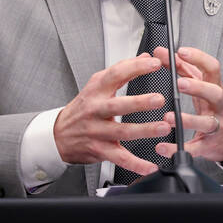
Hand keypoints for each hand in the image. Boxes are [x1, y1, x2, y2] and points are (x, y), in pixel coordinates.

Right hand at [53, 54, 171, 175]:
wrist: (59, 135)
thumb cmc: (83, 109)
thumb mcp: (98, 86)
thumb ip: (122, 71)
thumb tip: (144, 57)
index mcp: (97, 91)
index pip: (115, 75)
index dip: (134, 68)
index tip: (154, 63)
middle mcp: (96, 110)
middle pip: (117, 105)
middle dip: (139, 102)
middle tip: (159, 99)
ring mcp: (97, 131)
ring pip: (122, 132)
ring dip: (144, 130)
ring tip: (163, 127)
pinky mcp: (100, 150)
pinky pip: (120, 158)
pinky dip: (136, 164)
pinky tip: (151, 166)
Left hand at [153, 46, 222, 163]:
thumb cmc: (217, 109)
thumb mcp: (204, 87)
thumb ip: (183, 69)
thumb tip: (161, 52)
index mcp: (215, 89)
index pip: (212, 69)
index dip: (199, 58)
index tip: (181, 51)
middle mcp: (218, 106)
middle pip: (215, 93)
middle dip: (198, 87)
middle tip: (180, 83)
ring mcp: (216, 126)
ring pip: (206, 123)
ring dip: (188, 120)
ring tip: (168, 118)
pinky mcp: (209, 146)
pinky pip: (194, 148)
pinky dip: (178, 149)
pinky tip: (163, 147)